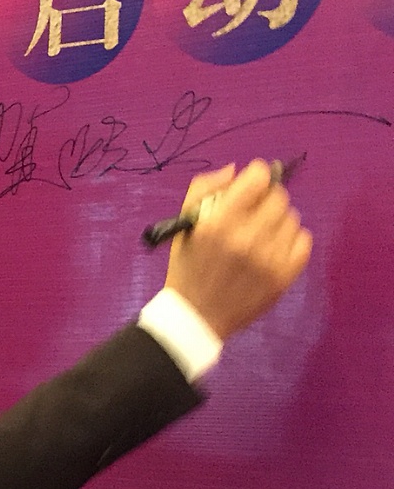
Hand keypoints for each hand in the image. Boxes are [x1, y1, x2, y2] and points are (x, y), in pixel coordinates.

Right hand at [164, 160, 311, 339]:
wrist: (196, 317)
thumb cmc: (188, 267)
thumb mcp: (184, 224)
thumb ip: (204, 189)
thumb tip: (236, 170)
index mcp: (218, 223)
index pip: (259, 179)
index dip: (256, 177)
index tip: (251, 185)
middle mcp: (246, 238)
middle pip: (279, 197)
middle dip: (266, 200)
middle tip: (254, 214)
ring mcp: (268, 259)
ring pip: (292, 218)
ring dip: (278, 222)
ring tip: (261, 235)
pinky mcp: (283, 277)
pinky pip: (304, 242)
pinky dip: (292, 240)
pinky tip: (274, 248)